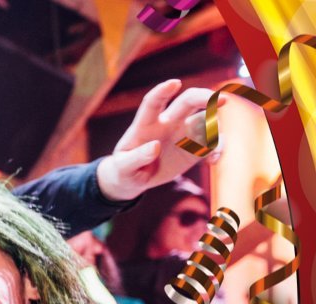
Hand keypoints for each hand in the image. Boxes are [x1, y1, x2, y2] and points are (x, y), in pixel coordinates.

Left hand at [96, 79, 219, 201]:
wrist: (134, 179)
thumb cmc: (124, 169)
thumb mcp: (123, 167)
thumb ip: (136, 158)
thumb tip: (155, 146)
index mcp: (146, 125)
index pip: (153, 102)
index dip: (162, 91)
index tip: (174, 83)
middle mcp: (168, 123)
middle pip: (188, 102)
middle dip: (204, 97)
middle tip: (221, 100)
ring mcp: (183, 133)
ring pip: (206, 121)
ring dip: (216, 128)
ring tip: (214, 149)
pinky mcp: (194, 148)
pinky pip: (212, 143)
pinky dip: (218, 149)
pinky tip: (213, 160)